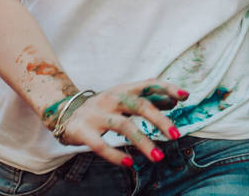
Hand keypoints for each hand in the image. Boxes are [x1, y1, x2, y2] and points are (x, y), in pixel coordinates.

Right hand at [47, 81, 187, 165]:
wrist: (63, 111)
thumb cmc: (103, 107)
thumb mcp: (124, 99)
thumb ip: (147, 99)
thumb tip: (174, 101)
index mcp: (124, 89)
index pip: (149, 84)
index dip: (167, 88)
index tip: (186, 96)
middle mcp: (112, 98)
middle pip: (140, 105)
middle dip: (160, 120)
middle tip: (177, 135)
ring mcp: (96, 113)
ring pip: (123, 126)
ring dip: (143, 142)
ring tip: (158, 157)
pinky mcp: (83, 130)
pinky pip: (100, 145)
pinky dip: (115, 155)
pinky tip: (128, 164)